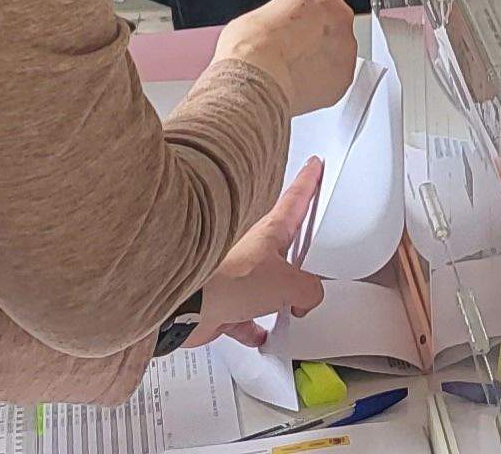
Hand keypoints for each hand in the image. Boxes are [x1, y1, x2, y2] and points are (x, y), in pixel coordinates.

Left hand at [199, 158, 326, 337]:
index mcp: (269, 234)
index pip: (295, 199)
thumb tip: (308, 298)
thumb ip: (309, 289)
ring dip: (278, 295)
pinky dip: (254, 326)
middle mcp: (252, 252)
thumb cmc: (227, 280)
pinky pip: (244, 316)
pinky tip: (261, 334)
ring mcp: (236, 278)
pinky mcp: (223, 303)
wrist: (186, 306)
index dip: (308, 181)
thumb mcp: (288, 283)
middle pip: (281, 245)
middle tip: (308, 243)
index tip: (314, 165)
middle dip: (295, 247)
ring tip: (292, 304)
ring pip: (264, 284)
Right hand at [212, 0, 357, 114]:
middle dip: (315, 40)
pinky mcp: (345, 77)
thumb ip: (278, 20)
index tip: (290, 31)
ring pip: (336, 54)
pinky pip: (336, 79)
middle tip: (291, 54)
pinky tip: (299, 86)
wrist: (255, 81)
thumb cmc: (250, 48)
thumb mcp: (257, 17)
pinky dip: (322, 84)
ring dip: (320, 63)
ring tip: (292, 73)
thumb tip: (272, 33)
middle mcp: (338, 16)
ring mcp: (346, 48)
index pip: (316, 1)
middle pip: (331, 26)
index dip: (301, 20)